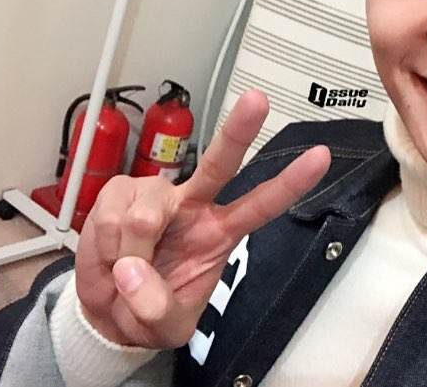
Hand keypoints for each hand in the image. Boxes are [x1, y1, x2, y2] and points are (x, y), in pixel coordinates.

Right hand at [74, 89, 329, 348]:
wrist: (107, 309)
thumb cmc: (148, 308)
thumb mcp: (165, 327)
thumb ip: (157, 308)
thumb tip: (134, 273)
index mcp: (221, 230)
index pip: (262, 203)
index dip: (290, 182)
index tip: (320, 157)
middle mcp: (194, 203)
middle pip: (220, 162)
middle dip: (239, 130)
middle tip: (257, 100)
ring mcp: (157, 196)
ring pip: (150, 209)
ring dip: (132, 250)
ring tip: (127, 268)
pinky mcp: (121, 192)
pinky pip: (112, 216)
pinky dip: (106, 245)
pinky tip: (110, 252)